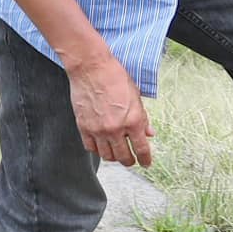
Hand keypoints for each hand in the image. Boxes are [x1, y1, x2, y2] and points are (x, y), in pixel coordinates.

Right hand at [65, 49, 154, 166]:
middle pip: (124, 157)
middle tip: (131, 160)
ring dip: (113, 156)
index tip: (146, 163)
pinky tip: (100, 145)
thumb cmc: (114, 77)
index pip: (141, 149)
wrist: (91, 68)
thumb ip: (143, 118)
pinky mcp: (84, 127)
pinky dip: (97, 149)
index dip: (145, 160)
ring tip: (115, 152)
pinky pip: (91, 147)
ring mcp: (98, 130)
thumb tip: (148, 133)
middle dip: (129, 161)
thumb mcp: (136, 96)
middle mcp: (116, 129)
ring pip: (107, 156)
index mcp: (133, 121)